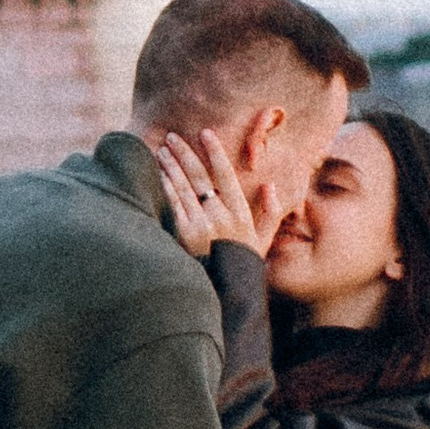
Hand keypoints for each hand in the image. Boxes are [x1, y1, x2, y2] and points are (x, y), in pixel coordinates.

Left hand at [155, 128, 276, 258]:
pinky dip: (165, 186)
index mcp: (240, 214)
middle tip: (172, 137)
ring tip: (162, 150)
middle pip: (200, 177)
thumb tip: (270, 186)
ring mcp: (201, 225)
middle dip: (185, 153)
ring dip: (171, 166)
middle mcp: (221, 216)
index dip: (215, 152)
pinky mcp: (184, 235)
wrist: (226, 295)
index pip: (226, 175)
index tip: (205, 133)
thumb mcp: (262, 241)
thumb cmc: (242, 266)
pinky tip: (159, 173)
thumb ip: (270, 213)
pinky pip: (173, 204)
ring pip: (183, 188)